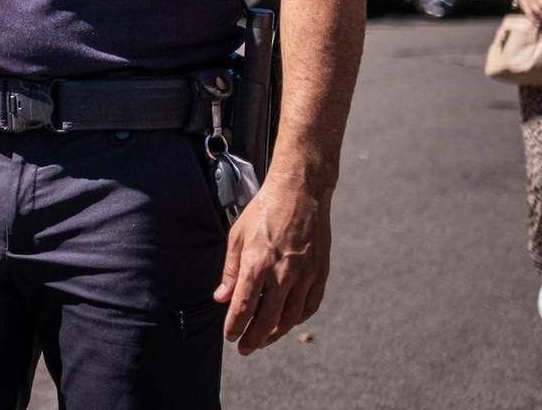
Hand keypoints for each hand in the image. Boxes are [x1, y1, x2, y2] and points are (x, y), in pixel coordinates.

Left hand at [213, 177, 331, 354]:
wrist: (300, 193)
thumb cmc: (264, 211)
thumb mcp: (237, 236)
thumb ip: (230, 271)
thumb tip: (221, 299)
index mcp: (257, 264)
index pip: (244, 307)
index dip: (235, 327)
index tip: (229, 337)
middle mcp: (282, 274)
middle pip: (267, 320)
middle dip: (253, 339)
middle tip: (245, 348)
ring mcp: (304, 276)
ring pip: (290, 317)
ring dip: (275, 333)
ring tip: (263, 339)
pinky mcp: (319, 274)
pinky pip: (310, 306)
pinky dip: (298, 319)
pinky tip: (288, 322)